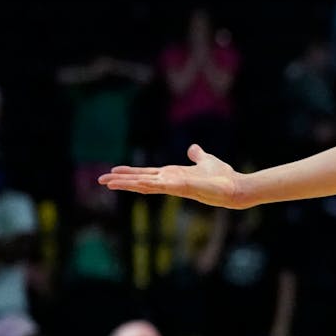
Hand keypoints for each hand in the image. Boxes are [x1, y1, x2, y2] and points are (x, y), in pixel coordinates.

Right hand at [99, 145, 243, 207]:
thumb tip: (192, 148)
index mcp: (173, 175)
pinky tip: (132, 183)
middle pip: (140, 180)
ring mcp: (174, 186)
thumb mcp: (206, 160)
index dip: (130, 173)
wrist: (235, 187)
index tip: (113, 172)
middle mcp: (170, 181)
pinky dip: (146, 184)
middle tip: (101, 180)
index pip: (146, 174)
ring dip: (127, 184)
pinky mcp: (181, 187)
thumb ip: (197, 155)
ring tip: (108, 183)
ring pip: (145, 185)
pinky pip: (160, 186)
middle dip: (121, 180)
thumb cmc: (222, 177)